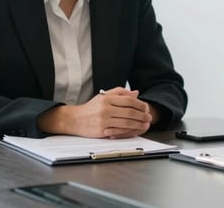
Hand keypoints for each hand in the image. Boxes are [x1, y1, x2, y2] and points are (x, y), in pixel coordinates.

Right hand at [37, 87, 153, 137]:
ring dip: (138, 124)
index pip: (128, 100)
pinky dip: (129, 131)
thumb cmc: (90, 108)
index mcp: (107, 99)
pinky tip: (135, 130)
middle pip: (129, 112)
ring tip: (145, 124)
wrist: (73, 119)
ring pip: (126, 122)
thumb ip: (120, 93)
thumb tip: (135, 93)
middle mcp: (105, 109)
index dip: (140, 104)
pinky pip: (119, 131)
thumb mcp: (103, 96)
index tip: (145, 107)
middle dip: (142, 115)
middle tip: (149, 117)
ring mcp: (104, 120)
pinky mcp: (102, 131)